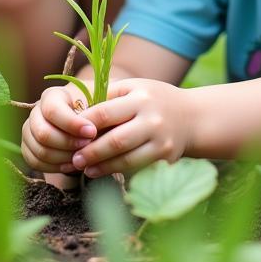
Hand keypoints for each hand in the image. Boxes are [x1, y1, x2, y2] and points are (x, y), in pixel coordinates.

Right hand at [21, 83, 95, 172]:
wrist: (88, 121)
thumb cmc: (96, 109)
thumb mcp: (100, 103)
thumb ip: (99, 108)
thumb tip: (101, 122)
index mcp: (52, 95)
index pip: (53, 110)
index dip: (72, 124)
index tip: (92, 132)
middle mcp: (37, 111)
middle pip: (43, 133)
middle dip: (67, 144)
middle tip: (88, 148)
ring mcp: (30, 130)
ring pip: (39, 150)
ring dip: (63, 157)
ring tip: (82, 158)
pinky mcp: (28, 147)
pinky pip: (34, 161)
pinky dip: (54, 167)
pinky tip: (71, 165)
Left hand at [69, 78, 191, 177]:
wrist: (192, 117)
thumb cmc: (153, 100)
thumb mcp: (134, 89)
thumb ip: (108, 97)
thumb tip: (76, 116)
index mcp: (140, 97)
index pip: (104, 113)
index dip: (83, 126)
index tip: (68, 134)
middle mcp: (152, 119)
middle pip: (115, 140)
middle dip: (91, 152)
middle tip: (73, 159)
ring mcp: (161, 140)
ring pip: (126, 159)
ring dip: (102, 166)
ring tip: (85, 169)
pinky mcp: (167, 158)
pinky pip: (138, 169)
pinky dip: (118, 172)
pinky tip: (103, 172)